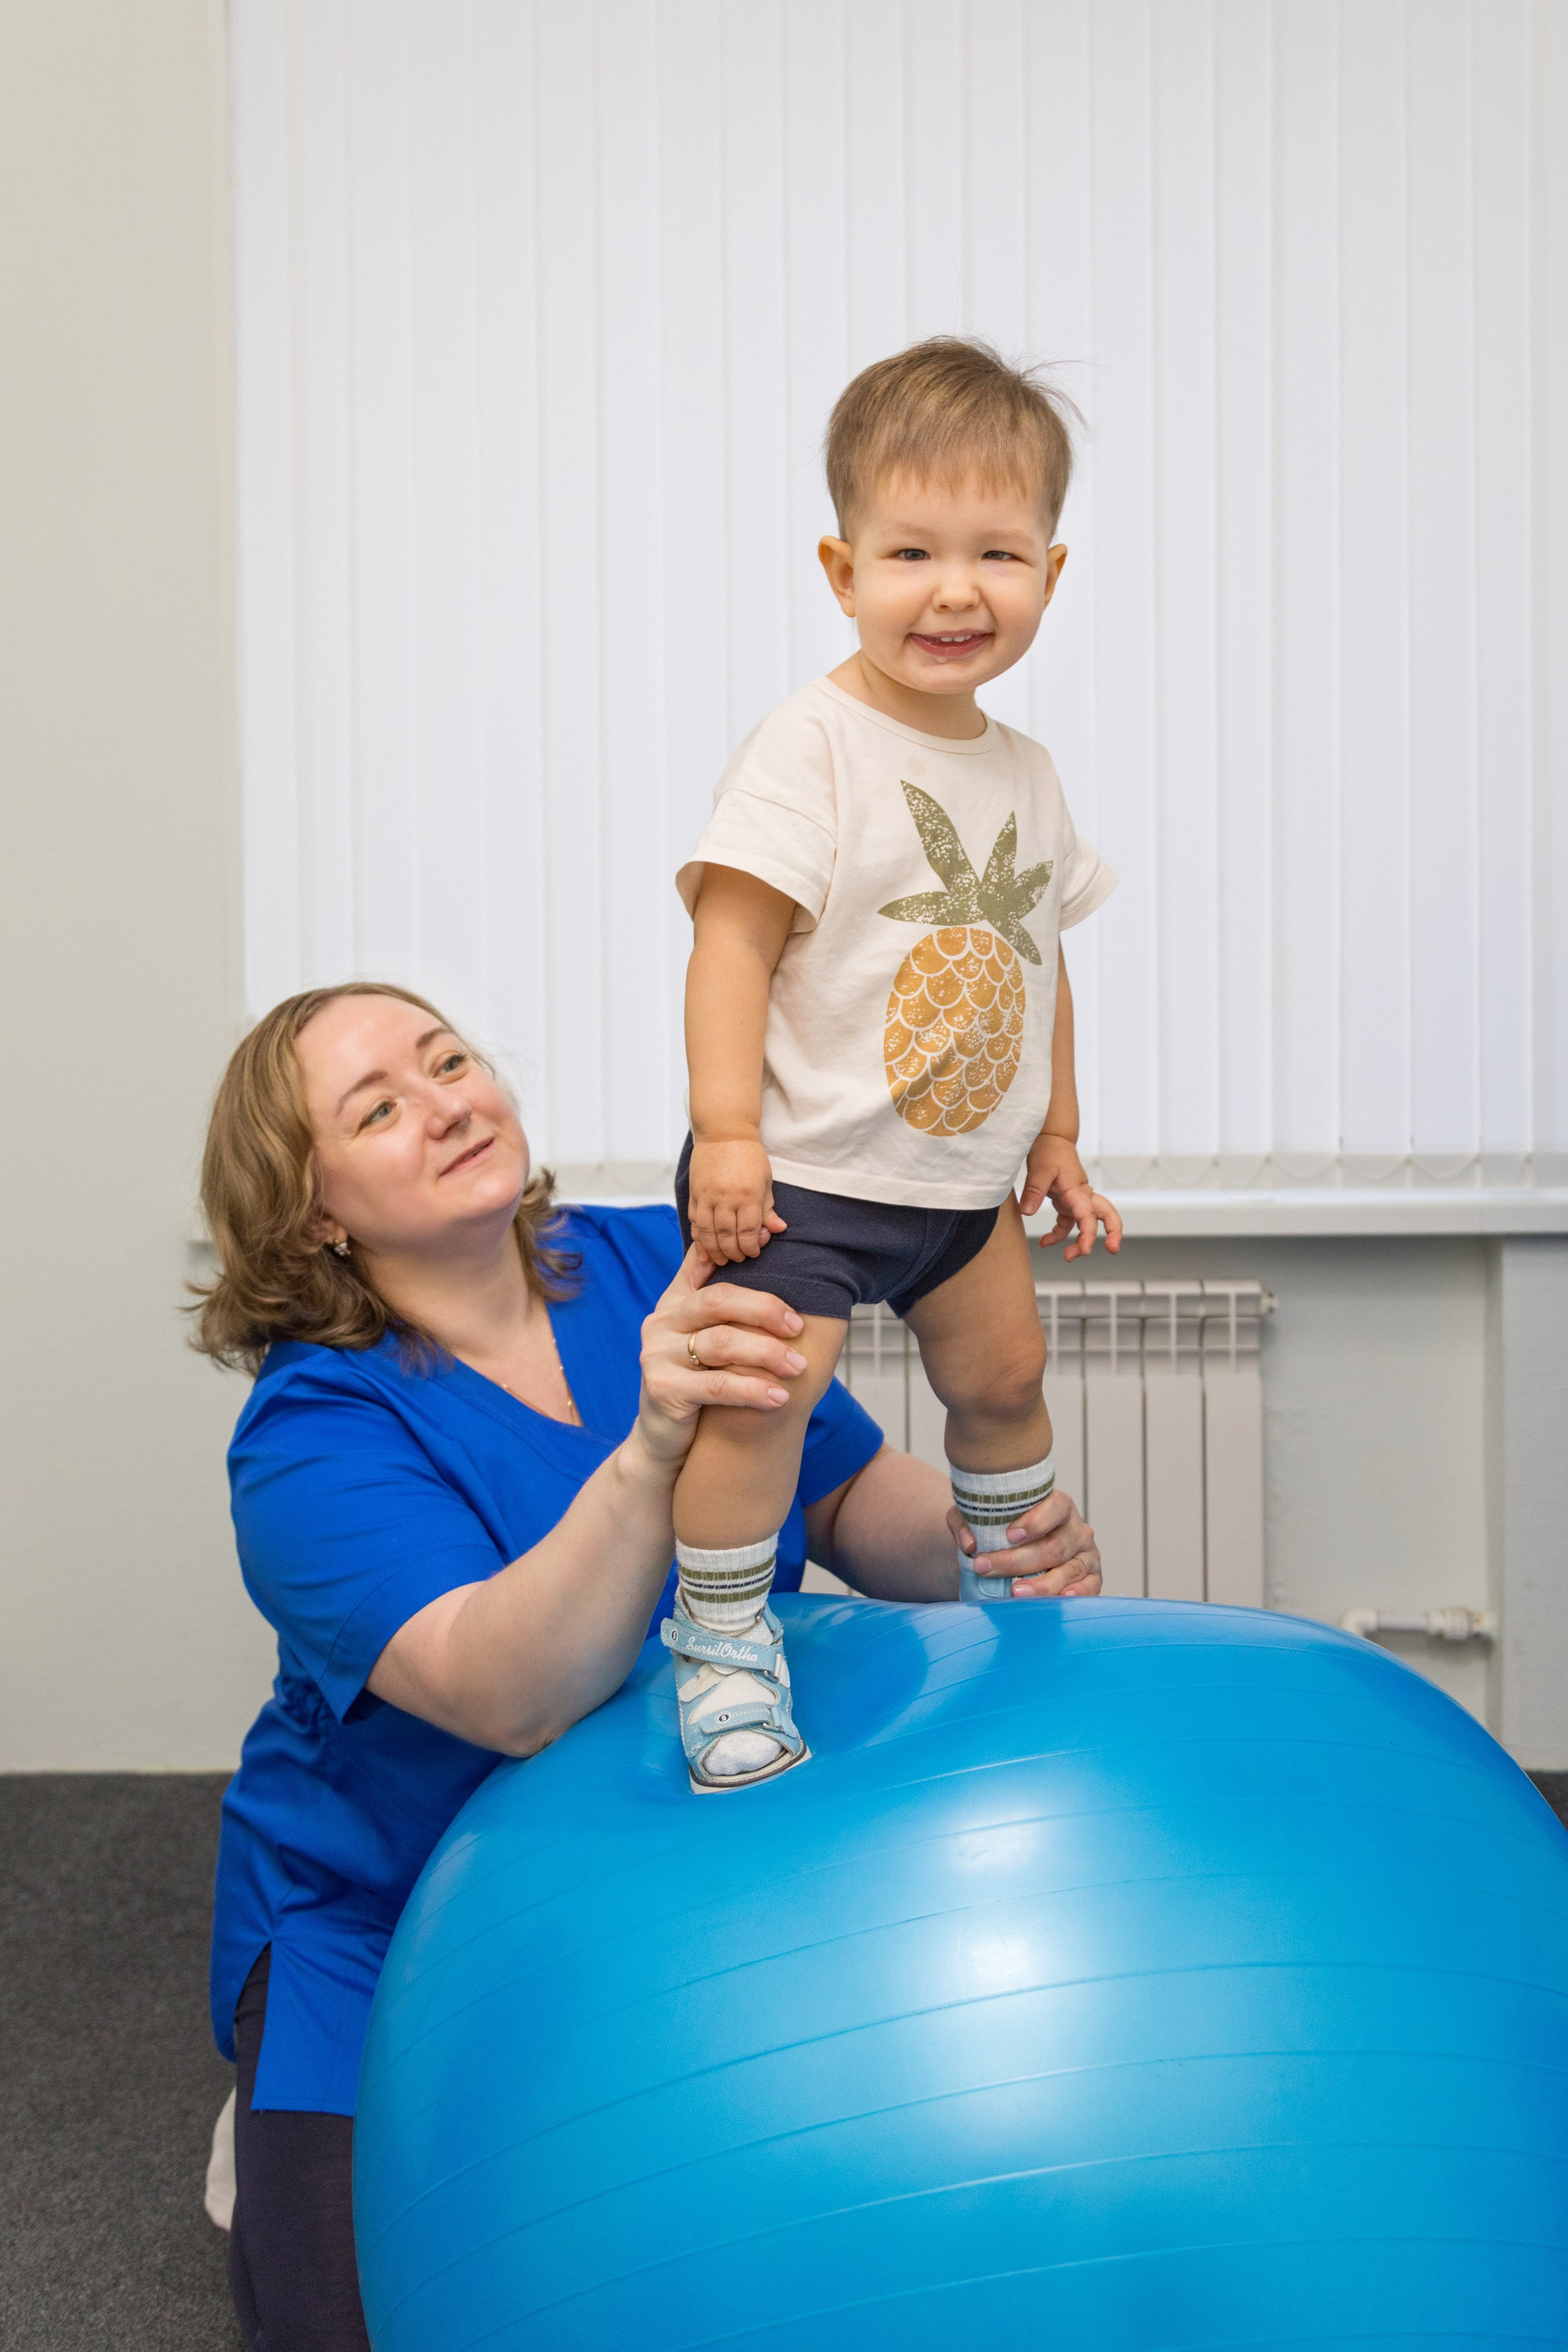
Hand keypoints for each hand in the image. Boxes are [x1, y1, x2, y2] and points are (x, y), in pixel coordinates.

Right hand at [632, 1246, 807, 1468]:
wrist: (662, 1439)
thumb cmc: (696, 1383)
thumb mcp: (702, 1338)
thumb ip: (720, 1303)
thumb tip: (753, 1250)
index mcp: (674, 1303)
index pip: (703, 1264)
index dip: (736, 1248)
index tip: (772, 1236)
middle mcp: (660, 1322)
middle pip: (718, 1301)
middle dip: (765, 1310)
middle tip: (800, 1327)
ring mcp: (656, 1355)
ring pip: (721, 1343)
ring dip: (767, 1354)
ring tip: (798, 1367)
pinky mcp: (662, 1390)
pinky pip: (718, 1385)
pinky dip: (753, 1390)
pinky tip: (779, 1397)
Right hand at [687, 1136, 787, 1263]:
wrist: (724, 1131)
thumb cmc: (749, 1156)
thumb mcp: (765, 1181)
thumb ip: (768, 1208)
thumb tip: (778, 1229)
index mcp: (748, 1195)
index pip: (747, 1231)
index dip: (750, 1247)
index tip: (753, 1252)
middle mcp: (726, 1198)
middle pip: (726, 1236)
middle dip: (733, 1253)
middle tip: (737, 1260)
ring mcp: (707, 1196)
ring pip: (707, 1232)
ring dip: (713, 1250)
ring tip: (719, 1260)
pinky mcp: (695, 1193)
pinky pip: (694, 1221)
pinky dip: (698, 1237)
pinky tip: (703, 1247)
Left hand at [947, 1484, 1102, 1598]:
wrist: (1023, 1547)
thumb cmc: (1004, 1527)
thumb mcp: (983, 1516)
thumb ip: (967, 1522)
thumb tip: (968, 1544)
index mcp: (1059, 1506)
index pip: (1056, 1507)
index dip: (1035, 1521)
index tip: (1009, 1535)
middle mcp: (1077, 1529)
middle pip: (1054, 1546)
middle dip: (1018, 1561)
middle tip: (986, 1568)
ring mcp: (1087, 1554)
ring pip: (1069, 1570)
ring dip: (1042, 1584)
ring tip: (1014, 1592)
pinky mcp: (1093, 1578)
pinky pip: (1090, 1587)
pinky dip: (1076, 1594)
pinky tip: (1058, 1598)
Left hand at [1020, 1132, 1121, 1261]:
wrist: (1051, 1139)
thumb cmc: (1049, 1151)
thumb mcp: (1039, 1170)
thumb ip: (1034, 1191)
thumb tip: (1028, 1212)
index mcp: (1077, 1189)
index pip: (1088, 1215)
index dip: (1089, 1234)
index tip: (1085, 1250)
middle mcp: (1082, 1196)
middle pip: (1107, 1215)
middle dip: (1112, 1234)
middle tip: (1112, 1250)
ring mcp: (1076, 1200)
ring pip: (1086, 1224)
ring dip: (1080, 1241)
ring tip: (1068, 1257)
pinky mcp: (1067, 1202)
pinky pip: (1067, 1223)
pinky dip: (1059, 1235)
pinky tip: (1046, 1242)